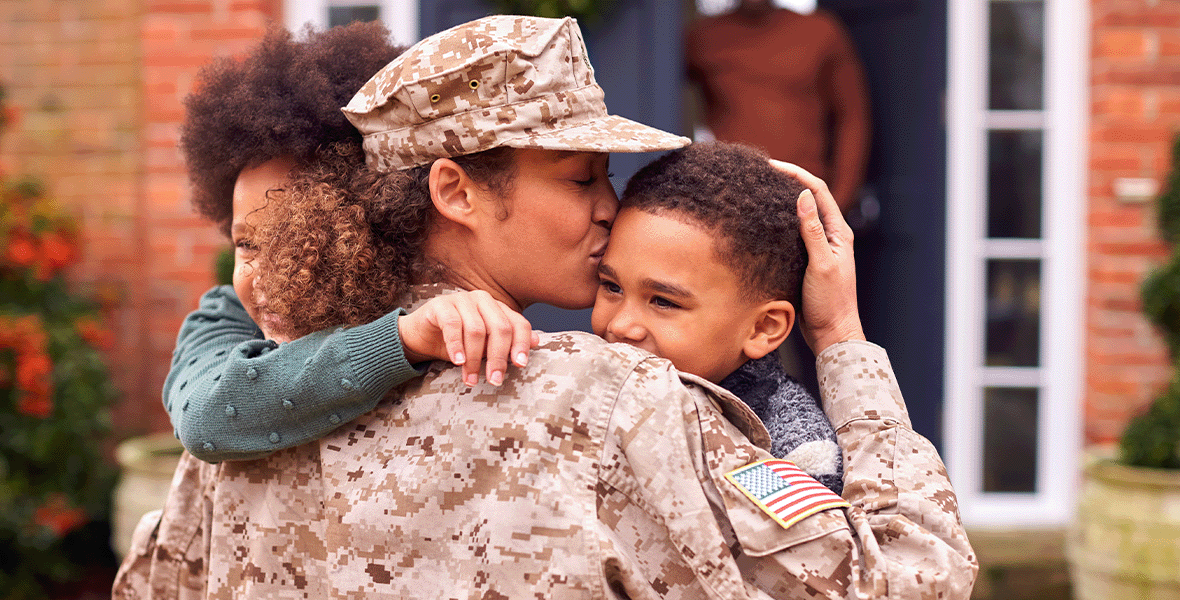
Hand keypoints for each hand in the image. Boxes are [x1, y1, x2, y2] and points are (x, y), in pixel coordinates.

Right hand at [398, 290, 539, 386]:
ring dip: (474, 359)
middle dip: (498, 357)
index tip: (520, 365)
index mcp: (498, 308)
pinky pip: (452, 325)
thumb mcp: (485, 347)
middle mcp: (483, 300)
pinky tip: (458, 362)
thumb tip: (536, 342)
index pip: (518, 323)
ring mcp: (461, 299)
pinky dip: (456, 346)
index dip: (521, 344)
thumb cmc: (458, 342)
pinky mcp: (440, 305)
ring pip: (476, 329)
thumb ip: (507, 344)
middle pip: (500, 328)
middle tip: (495, 380)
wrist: (422, 336)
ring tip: (471, 379)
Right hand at [770, 160, 865, 353]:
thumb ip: (813, 231)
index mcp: (839, 232)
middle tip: (761, 173)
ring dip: (782, 200)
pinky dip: (779, 222)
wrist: (832, 331)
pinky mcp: (808, 259)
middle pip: (809, 198)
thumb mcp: (821, 265)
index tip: (773, 166)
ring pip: (800, 215)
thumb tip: (803, 196)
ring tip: (759, 191)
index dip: (797, 174)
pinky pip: (793, 233)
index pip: (818, 191)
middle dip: (788, 182)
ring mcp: (819, 247)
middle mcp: (830, 235)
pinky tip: (763, 221)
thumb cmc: (831, 302)